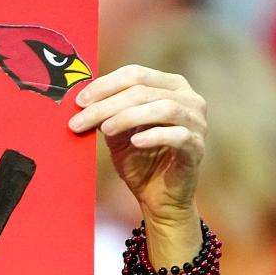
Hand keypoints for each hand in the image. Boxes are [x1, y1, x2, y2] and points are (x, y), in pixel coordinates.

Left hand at [68, 65, 206, 245]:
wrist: (160, 200)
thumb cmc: (142, 162)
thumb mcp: (118, 135)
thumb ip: (107, 116)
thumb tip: (83, 102)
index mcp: (170, 87)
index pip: (136, 74)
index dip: (105, 85)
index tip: (79, 101)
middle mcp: (189, 99)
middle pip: (144, 90)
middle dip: (108, 104)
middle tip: (82, 118)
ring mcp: (197, 122)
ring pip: (163, 107)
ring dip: (129, 116)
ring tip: (106, 129)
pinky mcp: (197, 147)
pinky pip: (177, 135)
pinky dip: (154, 136)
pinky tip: (135, 142)